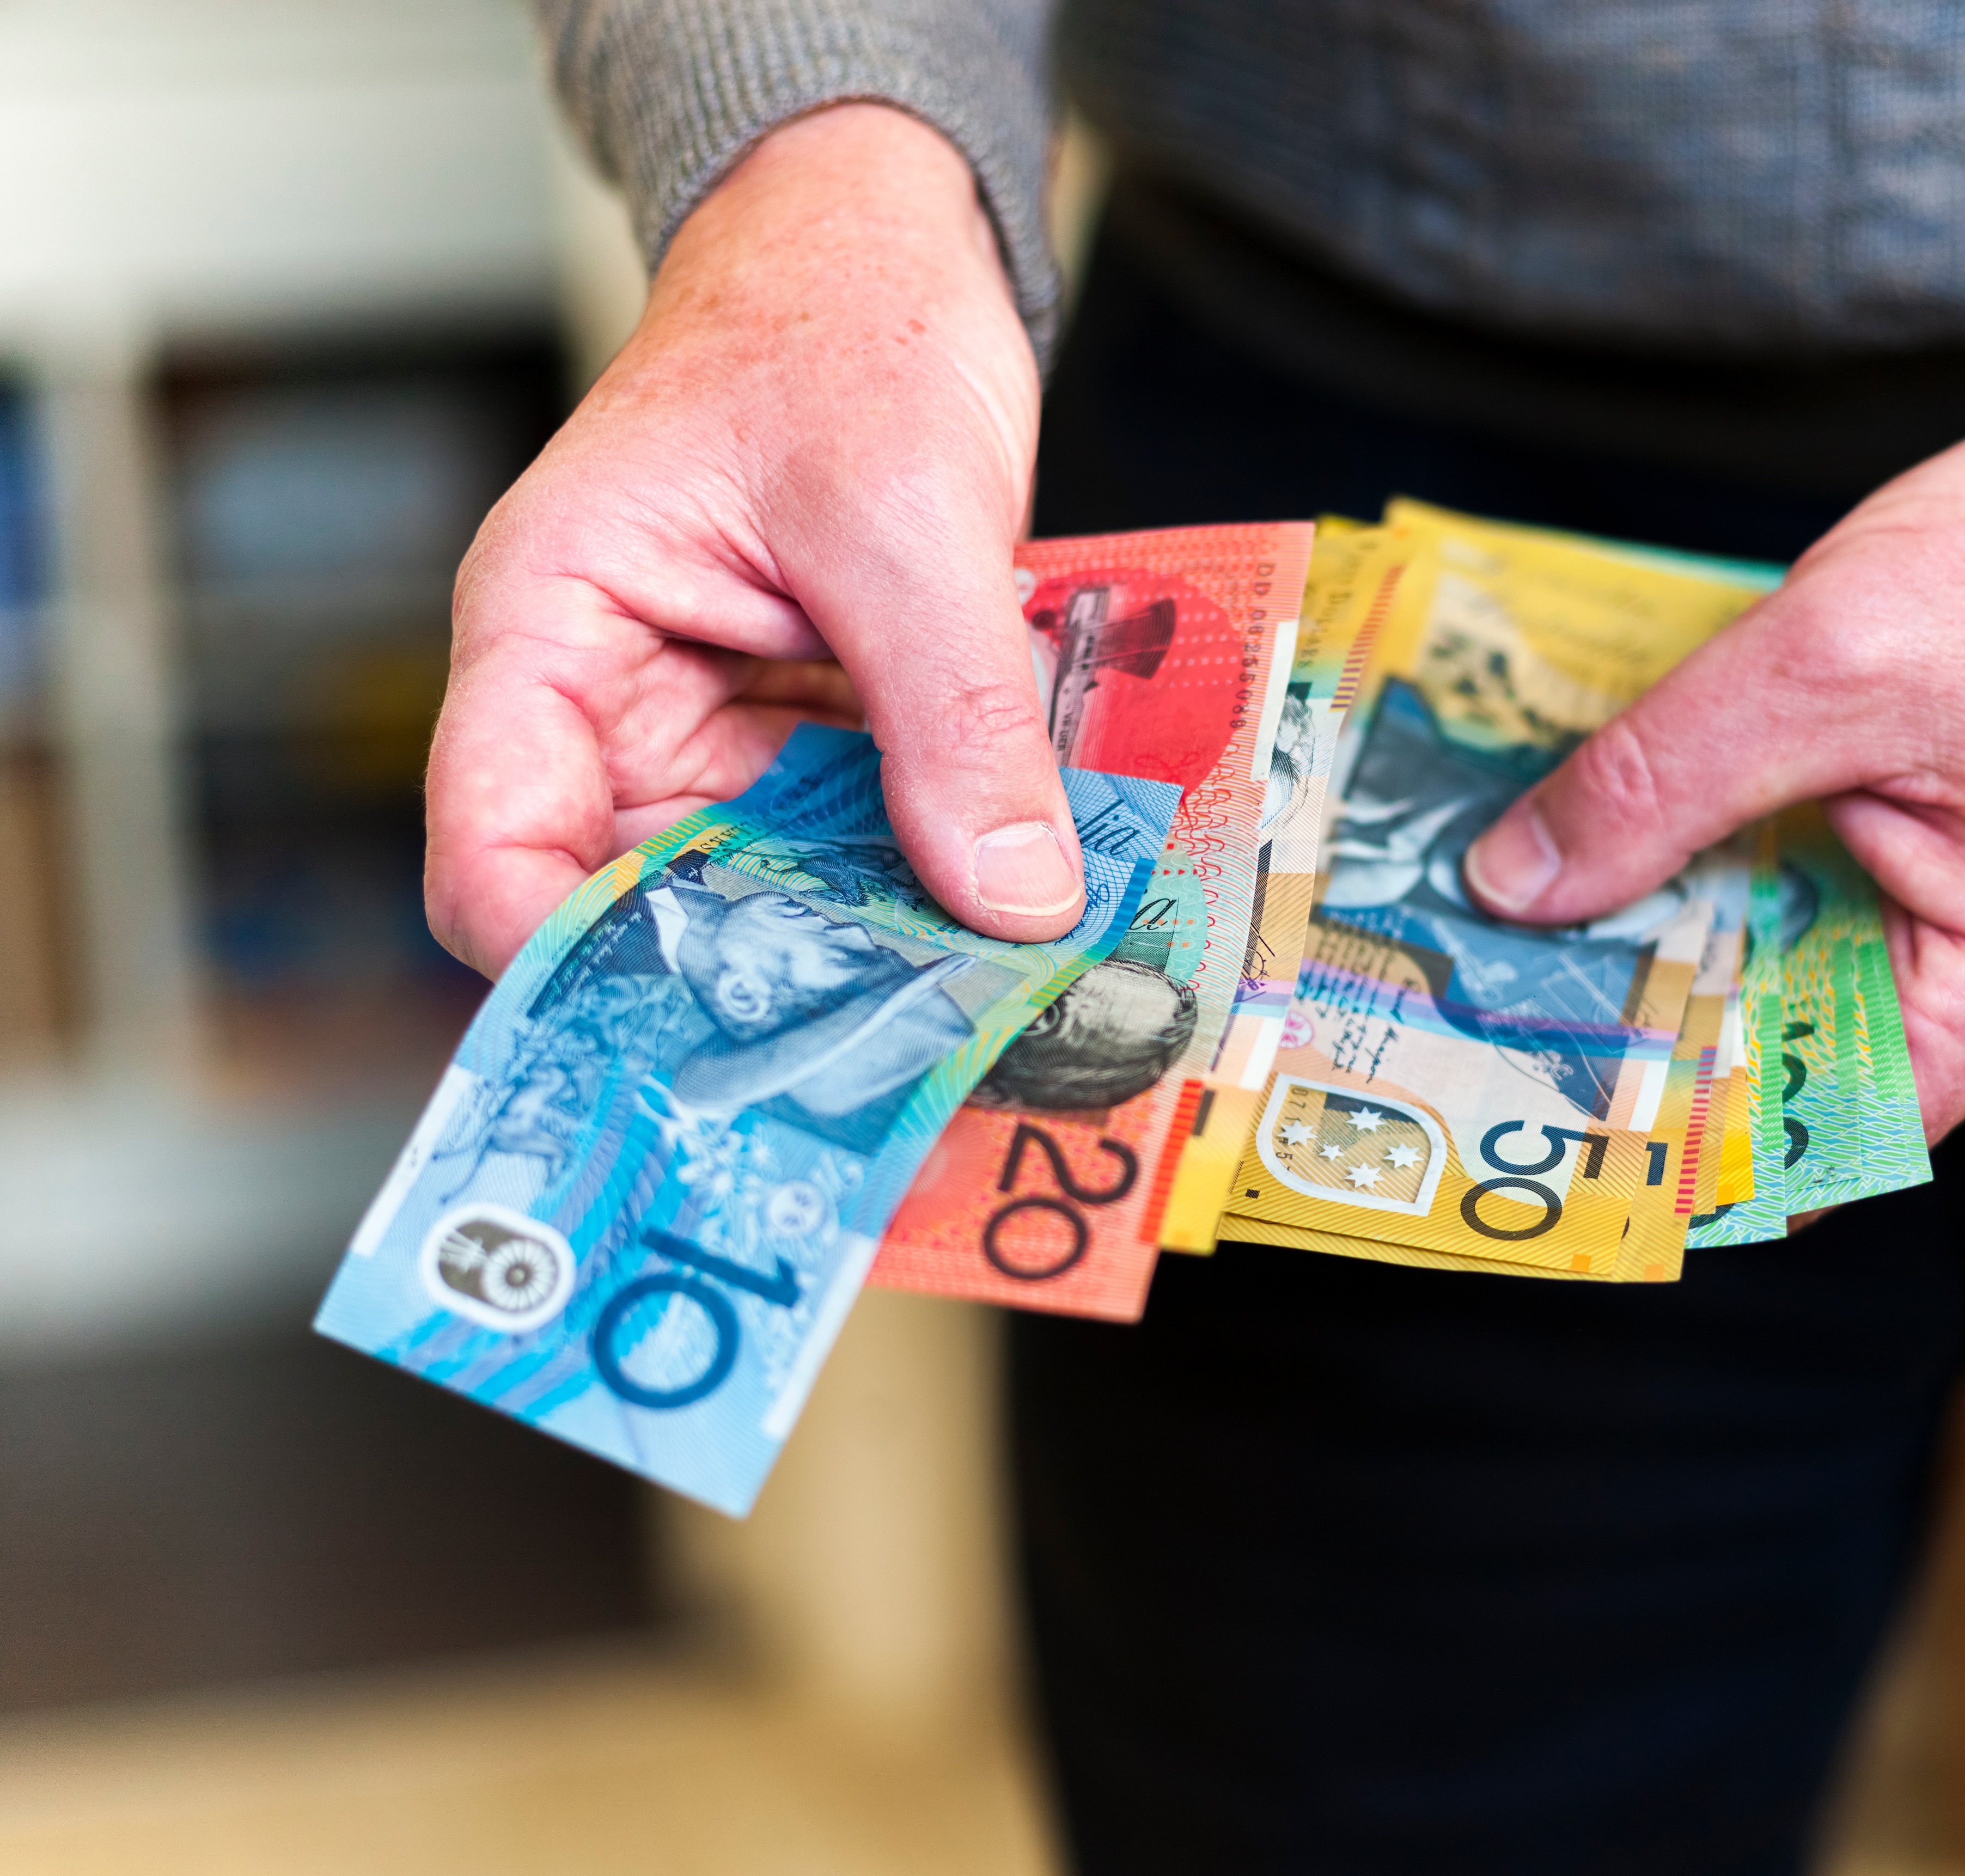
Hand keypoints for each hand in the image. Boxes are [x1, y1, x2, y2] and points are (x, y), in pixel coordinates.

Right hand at [429, 104, 1074, 975]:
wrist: (888, 259)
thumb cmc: (839, 330)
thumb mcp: (901, 515)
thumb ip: (951, 711)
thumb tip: (1010, 898)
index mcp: (552, 636)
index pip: (496, 849)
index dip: (568, 965)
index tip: (695, 1045)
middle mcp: (618, 711)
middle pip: (644, 909)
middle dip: (761, 991)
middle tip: (893, 1069)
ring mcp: (720, 736)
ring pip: (765, 900)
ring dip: (865, 953)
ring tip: (977, 1021)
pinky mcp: (815, 743)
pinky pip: (854, 849)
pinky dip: (924, 890)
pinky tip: (1011, 931)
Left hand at [1462, 392, 1964, 1140]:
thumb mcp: (1827, 660)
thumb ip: (1661, 780)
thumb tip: (1512, 888)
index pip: (1802, 1135)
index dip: (1657, 1136)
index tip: (1516, 1108)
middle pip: (1761, 1065)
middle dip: (1621, 1036)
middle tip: (1457, 1011)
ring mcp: (1932, 933)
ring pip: (1750, 982)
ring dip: (1634, 951)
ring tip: (1485, 934)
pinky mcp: (1894, 867)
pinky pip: (1769, 906)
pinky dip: (1682, 880)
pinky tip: (1577, 847)